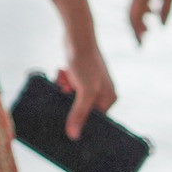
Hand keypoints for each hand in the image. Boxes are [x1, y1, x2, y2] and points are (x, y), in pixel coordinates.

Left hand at [58, 27, 116, 141]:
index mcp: (109, 98)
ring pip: (72, 97)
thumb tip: (74, 135)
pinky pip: (68, 85)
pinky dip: (62, 81)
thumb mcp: (83, 91)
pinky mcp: (79, 74)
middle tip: (63, 94)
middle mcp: (102, 91)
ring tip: (63, 81)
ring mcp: (90, 82)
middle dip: (70, 103)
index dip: (81, 123)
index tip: (68, 127)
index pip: (96, 120)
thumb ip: (79, 113)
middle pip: (82, 108)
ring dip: (64, 90)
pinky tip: (61, 73)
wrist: (76, 35)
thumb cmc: (84, 62)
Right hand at [128, 0, 171, 42]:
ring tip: (149, 30)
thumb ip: (166, 9)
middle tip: (142, 42)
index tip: (140, 46)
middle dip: (137, 29)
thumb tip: (162, 25)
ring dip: (141, 20)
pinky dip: (145, 10)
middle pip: (132, 15)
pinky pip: (141, 0)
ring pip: (136, 7)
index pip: (135, 19)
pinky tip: (154, 12)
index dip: (137, 33)